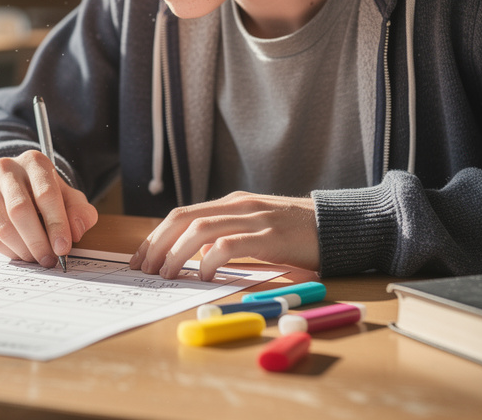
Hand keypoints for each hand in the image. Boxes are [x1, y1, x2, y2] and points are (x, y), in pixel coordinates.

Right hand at [0, 150, 98, 267]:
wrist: (18, 186)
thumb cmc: (47, 193)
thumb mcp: (70, 198)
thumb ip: (80, 213)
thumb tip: (76, 232)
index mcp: (34, 162)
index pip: (46, 194)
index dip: (56, 224)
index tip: (63, 248)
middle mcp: (6, 169)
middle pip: (20, 210)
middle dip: (38, 241)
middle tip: (50, 259)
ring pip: (3, 227)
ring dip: (24, 250)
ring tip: (38, 258)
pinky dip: (9, 251)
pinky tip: (22, 254)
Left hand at [128, 191, 319, 280]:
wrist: (340, 226)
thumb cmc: (298, 234)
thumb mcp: (258, 231)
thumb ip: (229, 239)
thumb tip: (201, 257)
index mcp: (232, 204)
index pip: (182, 215)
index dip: (156, 236)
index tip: (141, 259)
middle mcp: (238, 206)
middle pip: (183, 219)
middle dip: (157, 244)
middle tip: (145, 270)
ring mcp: (254, 218)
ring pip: (200, 230)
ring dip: (177, 254)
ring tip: (167, 276)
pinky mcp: (270, 236)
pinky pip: (229, 245)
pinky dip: (210, 261)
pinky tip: (205, 276)